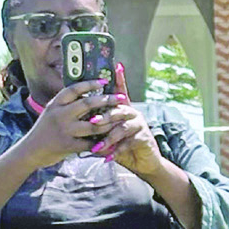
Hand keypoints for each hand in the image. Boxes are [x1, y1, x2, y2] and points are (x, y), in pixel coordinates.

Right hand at [18, 81, 119, 169]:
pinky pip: (91, 143)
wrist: (31, 151)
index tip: (104, 81)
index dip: (90, 84)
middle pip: (87, 104)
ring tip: (121, 118)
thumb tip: (85, 93)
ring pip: (94, 125)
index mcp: (55, 104)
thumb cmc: (44, 130)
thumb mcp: (51, 112)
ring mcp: (65, 130)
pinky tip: (114, 140)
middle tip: (121, 98)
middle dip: (107, 100)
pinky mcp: (69, 146)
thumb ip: (66, 105)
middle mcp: (59, 115)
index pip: (74, 89)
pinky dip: (103, 142)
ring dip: (110, 122)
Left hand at [90, 64, 166, 181]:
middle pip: (117, 109)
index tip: (117, 65)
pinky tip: (108, 157)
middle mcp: (132, 113)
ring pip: (122, 127)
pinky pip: (128, 142)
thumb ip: (101, 125)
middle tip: (92, 121)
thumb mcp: (109, 133)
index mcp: (123, 109)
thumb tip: (84, 118)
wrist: (143, 162)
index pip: (120, 91)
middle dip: (104, 115)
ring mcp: (139, 125)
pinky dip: (117, 151)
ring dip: (109, 136)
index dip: (120, 79)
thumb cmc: (122, 146)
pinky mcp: (144, 138)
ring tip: (98, 145)